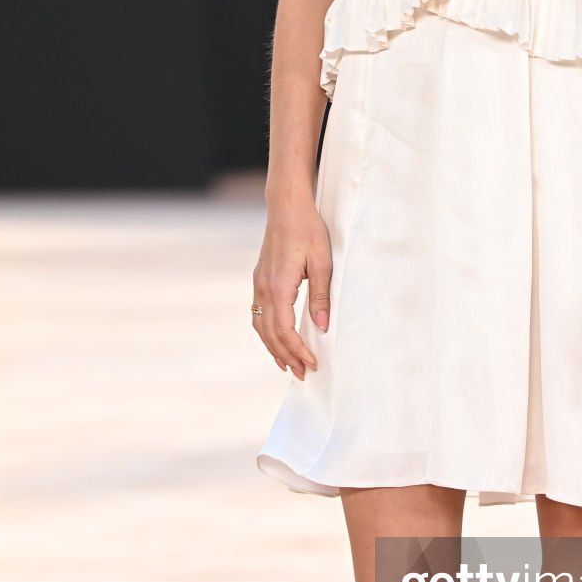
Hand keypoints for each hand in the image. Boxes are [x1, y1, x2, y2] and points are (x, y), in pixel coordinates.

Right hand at [252, 194, 331, 378]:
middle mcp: (263, 289)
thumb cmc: (308, 230)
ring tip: (287, 365)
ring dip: (274, 348)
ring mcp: (258, 284)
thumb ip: (321, 296)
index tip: (312, 364)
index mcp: (278, 287)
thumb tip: (322, 326)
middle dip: (286, 356)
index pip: (285, 330)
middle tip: (302, 374)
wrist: (286, 207)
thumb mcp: (322, 263)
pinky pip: (258, 314)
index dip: (298, 350)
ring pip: (261, 326)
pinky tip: (276, 340)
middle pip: (270, 334)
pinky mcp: (259, 280)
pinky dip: (266, 333)